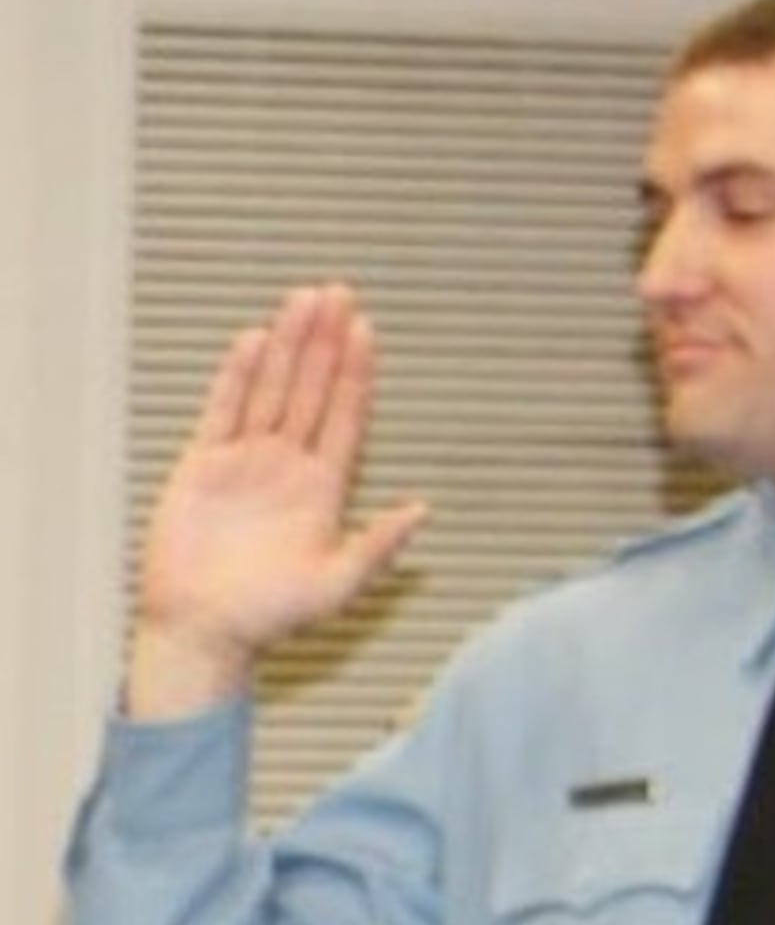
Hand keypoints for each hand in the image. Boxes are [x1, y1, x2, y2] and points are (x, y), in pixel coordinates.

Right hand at [128, 283, 427, 718]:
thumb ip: (377, 546)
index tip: (366, 330)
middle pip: (311, 390)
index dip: (355, 373)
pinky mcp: (203, 466)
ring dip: (288, 346)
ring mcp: (246, 462)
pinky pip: (223, 411)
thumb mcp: (337, 585)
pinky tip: (254, 340)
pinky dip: (237, 377)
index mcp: (324, 489)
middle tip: (339, 292)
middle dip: (325, 343)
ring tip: (302, 299)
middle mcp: (288, 466)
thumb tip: (422, 509)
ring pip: (271, 390)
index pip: (345, 416)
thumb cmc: (271, 618)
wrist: (203, 632)